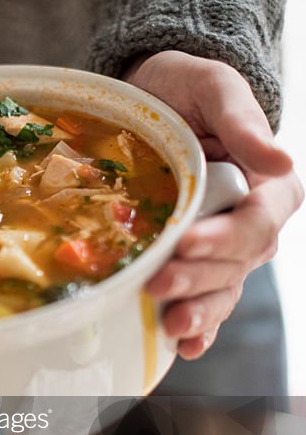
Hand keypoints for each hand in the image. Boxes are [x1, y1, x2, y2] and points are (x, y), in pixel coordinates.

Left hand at [126, 51, 301, 358]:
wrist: (154, 98)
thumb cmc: (188, 89)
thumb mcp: (214, 89)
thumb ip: (242, 122)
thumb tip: (279, 159)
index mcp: (269, 187)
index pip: (255, 222)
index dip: (223, 238)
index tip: (186, 242)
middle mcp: (252, 223)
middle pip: (235, 263)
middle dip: (198, 277)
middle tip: (157, 283)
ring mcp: (224, 247)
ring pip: (221, 288)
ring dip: (199, 311)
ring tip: (172, 327)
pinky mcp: (195, 259)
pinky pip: (206, 297)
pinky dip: (200, 325)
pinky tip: (183, 345)